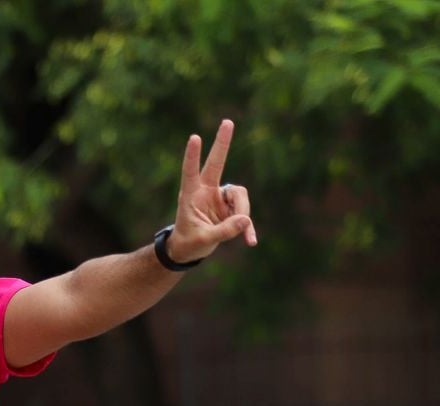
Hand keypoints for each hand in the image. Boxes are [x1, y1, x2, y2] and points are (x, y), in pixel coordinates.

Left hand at [166, 118, 255, 262]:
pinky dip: (247, 227)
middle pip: (217, 163)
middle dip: (222, 143)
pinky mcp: (231, 207)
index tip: (194, 137)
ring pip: (239, 195)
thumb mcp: (203, 240)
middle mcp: (206, 191)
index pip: (190, 172)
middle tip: (227, 121)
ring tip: (240, 234)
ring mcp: (220, 197)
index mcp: (190, 195)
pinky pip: (244, 212)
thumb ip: (223, 231)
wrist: (190, 250)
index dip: (192, 156)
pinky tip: (250, 241)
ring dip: (242, 212)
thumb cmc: (189, 243)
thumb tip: (245, 220)